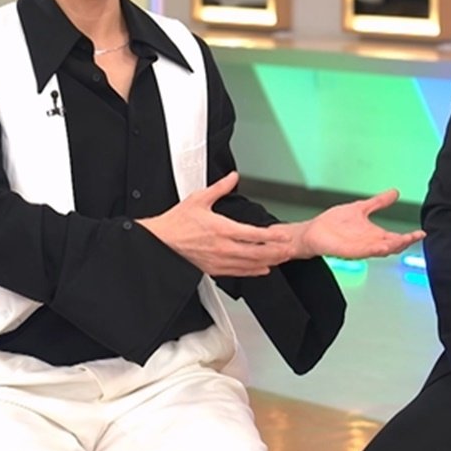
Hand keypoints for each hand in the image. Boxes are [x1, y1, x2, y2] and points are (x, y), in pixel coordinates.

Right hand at [137, 172, 293, 276]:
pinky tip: (262, 270)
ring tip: (281, 259)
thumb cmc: (177, 222)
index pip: (253, 234)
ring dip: (268, 262)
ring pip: (249, 265)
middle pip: (256, 252)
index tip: (284, 235)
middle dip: (275, 252)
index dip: (271, 236)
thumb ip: (220, 188)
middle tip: (290, 250)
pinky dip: (253, 272)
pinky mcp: (213, 269)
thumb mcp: (199, 199)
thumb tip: (232, 177)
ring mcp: (218, 261)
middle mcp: (222, 247)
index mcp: (221, 229)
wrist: (160, 241)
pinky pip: (238, 273)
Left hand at [276, 189, 425, 259]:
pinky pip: (361, 252)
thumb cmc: (334, 223)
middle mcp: (368, 243)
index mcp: (374, 234)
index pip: (395, 238)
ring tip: (403, 241)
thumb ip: (378, 202)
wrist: (313, 231)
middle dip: (404, 242)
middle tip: (416, 237)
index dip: (409, 236)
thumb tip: (394, 192)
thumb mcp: (361, 208)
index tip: (422, 233)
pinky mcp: (346, 251)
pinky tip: (380, 246)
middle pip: (391, 246)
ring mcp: (358, 248)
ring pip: (379, 250)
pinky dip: (372, 250)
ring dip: (391, 247)